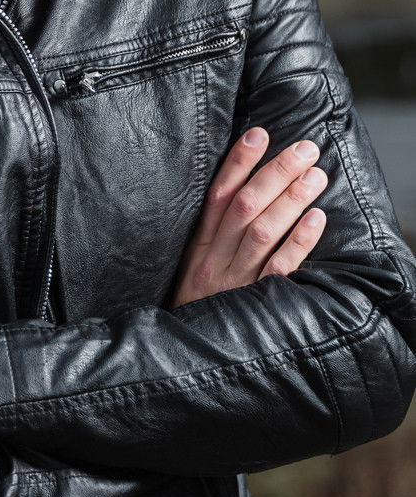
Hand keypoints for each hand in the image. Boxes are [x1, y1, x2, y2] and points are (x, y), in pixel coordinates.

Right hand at [171, 127, 326, 307]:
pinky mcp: (255, 305)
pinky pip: (278, 270)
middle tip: (305, 148)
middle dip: (276, 172)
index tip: (260, 133)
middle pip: (245, 206)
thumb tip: (241, 193)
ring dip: (291, 199)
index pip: (217, 195)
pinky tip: (316, 218)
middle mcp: (214, 261)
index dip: (238, 162)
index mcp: (197, 247)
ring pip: (263, 232)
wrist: (179, 363)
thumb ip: (212, 237)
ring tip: (316, 174)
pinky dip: (299, 242)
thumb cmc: (195, 310)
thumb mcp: (192, 270)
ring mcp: (234, 283)